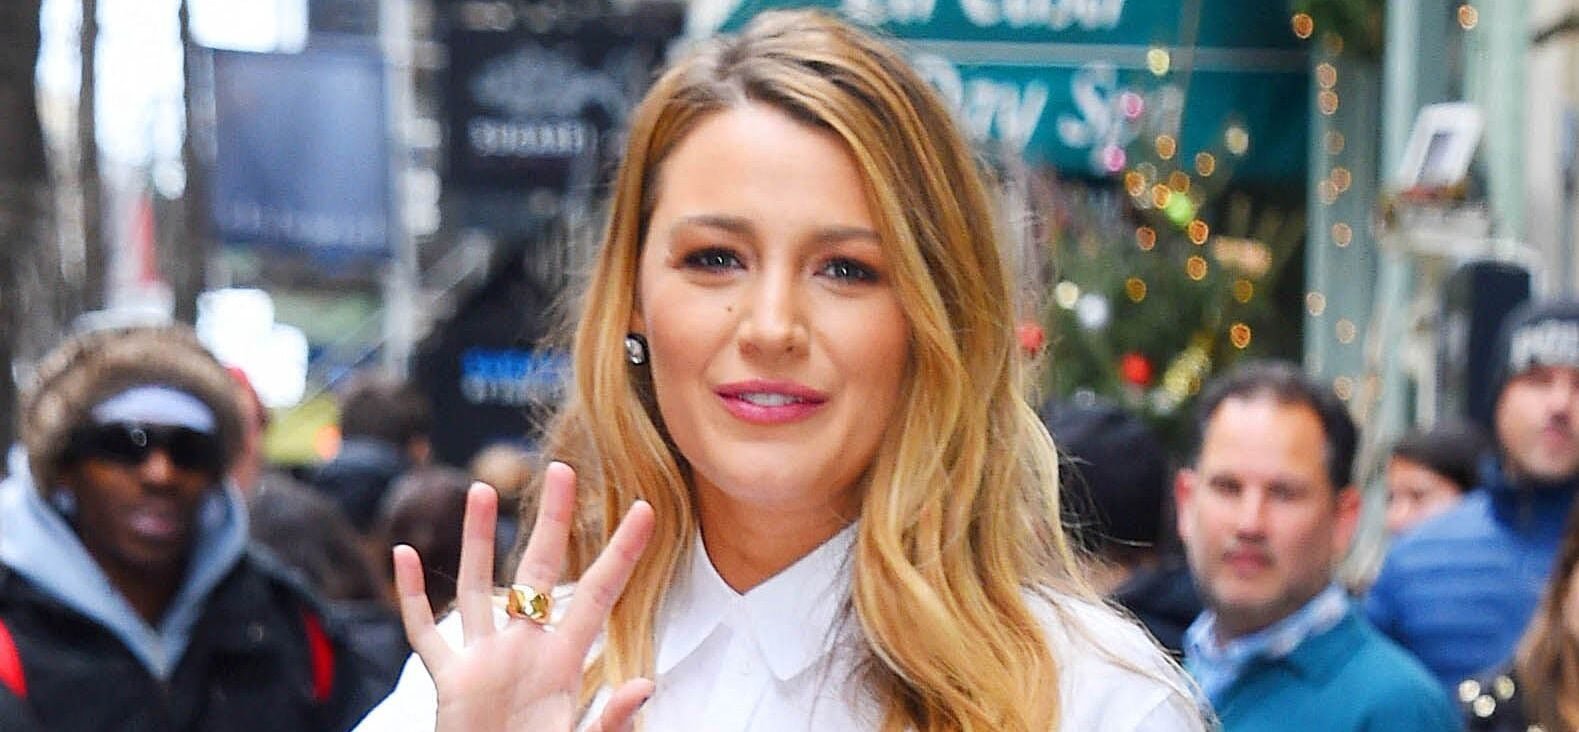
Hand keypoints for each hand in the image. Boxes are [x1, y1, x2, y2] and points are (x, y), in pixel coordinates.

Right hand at [393, 461, 656, 730]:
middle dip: (551, 520)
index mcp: (565, 662)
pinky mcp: (450, 681)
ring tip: (482, 490)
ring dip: (479, 540)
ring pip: (479, 587)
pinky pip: (426, 633)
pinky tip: (404, 557)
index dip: (622, 553)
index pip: (599, 594)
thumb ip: (611, 719)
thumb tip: (643, 683)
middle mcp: (525, 649)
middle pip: (538, 570)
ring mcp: (484, 661)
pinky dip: (412, 597)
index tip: (647, 510)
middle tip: (562, 468)